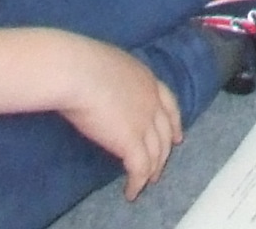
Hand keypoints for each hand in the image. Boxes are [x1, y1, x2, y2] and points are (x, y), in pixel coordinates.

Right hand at [48, 33, 181, 195]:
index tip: (178, 136)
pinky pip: (140, 169)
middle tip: (159, 167)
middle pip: (165, 133)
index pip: (169, 105)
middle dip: (164, 152)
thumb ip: (116, 79)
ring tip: (145, 184)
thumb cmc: (82, 63)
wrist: (77, 71)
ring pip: (156, 154)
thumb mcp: (109, 65)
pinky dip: (137, 183)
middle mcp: (152, 101)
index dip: (174, 123)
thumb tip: (104, 85)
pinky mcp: (131, 142)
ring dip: (151, 172)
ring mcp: (144, 122)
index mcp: (147, 79)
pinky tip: (130, 192)